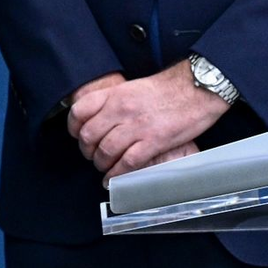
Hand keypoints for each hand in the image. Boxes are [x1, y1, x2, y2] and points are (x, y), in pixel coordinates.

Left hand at [67, 60, 226, 184]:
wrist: (195, 88)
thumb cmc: (165, 89)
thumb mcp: (131, 87)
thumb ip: (113, 101)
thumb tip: (100, 117)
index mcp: (113, 94)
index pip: (79, 110)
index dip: (73, 127)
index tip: (77, 136)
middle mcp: (120, 109)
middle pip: (89, 135)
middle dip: (87, 150)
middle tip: (92, 156)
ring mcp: (136, 126)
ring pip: (106, 151)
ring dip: (101, 164)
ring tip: (104, 169)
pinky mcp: (154, 141)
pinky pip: (128, 162)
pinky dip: (118, 174)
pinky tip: (115, 180)